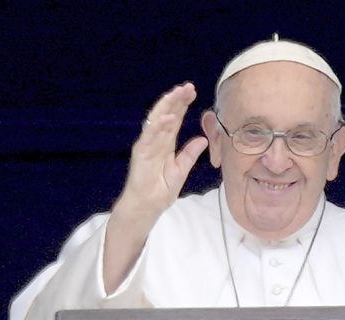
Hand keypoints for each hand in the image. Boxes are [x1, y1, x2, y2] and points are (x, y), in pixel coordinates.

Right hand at [102, 82, 207, 292]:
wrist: (147, 207)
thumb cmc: (160, 190)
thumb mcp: (181, 170)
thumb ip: (190, 154)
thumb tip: (203, 139)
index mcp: (165, 144)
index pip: (175, 119)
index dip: (183, 105)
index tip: (193, 91)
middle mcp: (155, 141)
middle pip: (166, 115)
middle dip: (177, 100)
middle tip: (188, 86)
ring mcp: (147, 145)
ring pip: (157, 120)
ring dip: (167, 106)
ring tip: (178, 93)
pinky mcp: (141, 154)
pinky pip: (150, 137)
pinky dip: (158, 126)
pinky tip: (168, 116)